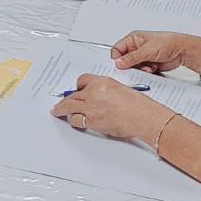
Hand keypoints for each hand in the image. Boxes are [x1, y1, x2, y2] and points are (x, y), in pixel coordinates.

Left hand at [49, 74, 172, 142]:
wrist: (143, 116)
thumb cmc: (138, 105)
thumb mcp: (121, 89)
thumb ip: (107, 91)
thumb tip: (100, 97)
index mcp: (102, 82)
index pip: (83, 80)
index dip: (78, 86)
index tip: (76, 89)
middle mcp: (93, 92)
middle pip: (73, 94)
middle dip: (66, 99)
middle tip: (61, 102)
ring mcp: (91, 107)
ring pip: (69, 106)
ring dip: (61, 109)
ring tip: (57, 111)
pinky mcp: (91, 120)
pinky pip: (76, 119)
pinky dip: (73, 120)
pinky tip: (71, 120)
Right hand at [110, 30, 200, 74]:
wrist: (182, 50)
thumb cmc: (168, 43)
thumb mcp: (147, 50)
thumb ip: (131, 58)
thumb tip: (119, 63)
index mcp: (133, 39)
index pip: (117, 50)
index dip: (118, 58)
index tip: (121, 65)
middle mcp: (136, 47)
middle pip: (124, 60)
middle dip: (130, 66)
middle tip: (136, 67)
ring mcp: (142, 56)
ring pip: (132, 67)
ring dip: (139, 69)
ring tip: (148, 67)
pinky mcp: (147, 64)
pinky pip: (141, 71)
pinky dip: (145, 71)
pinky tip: (152, 68)